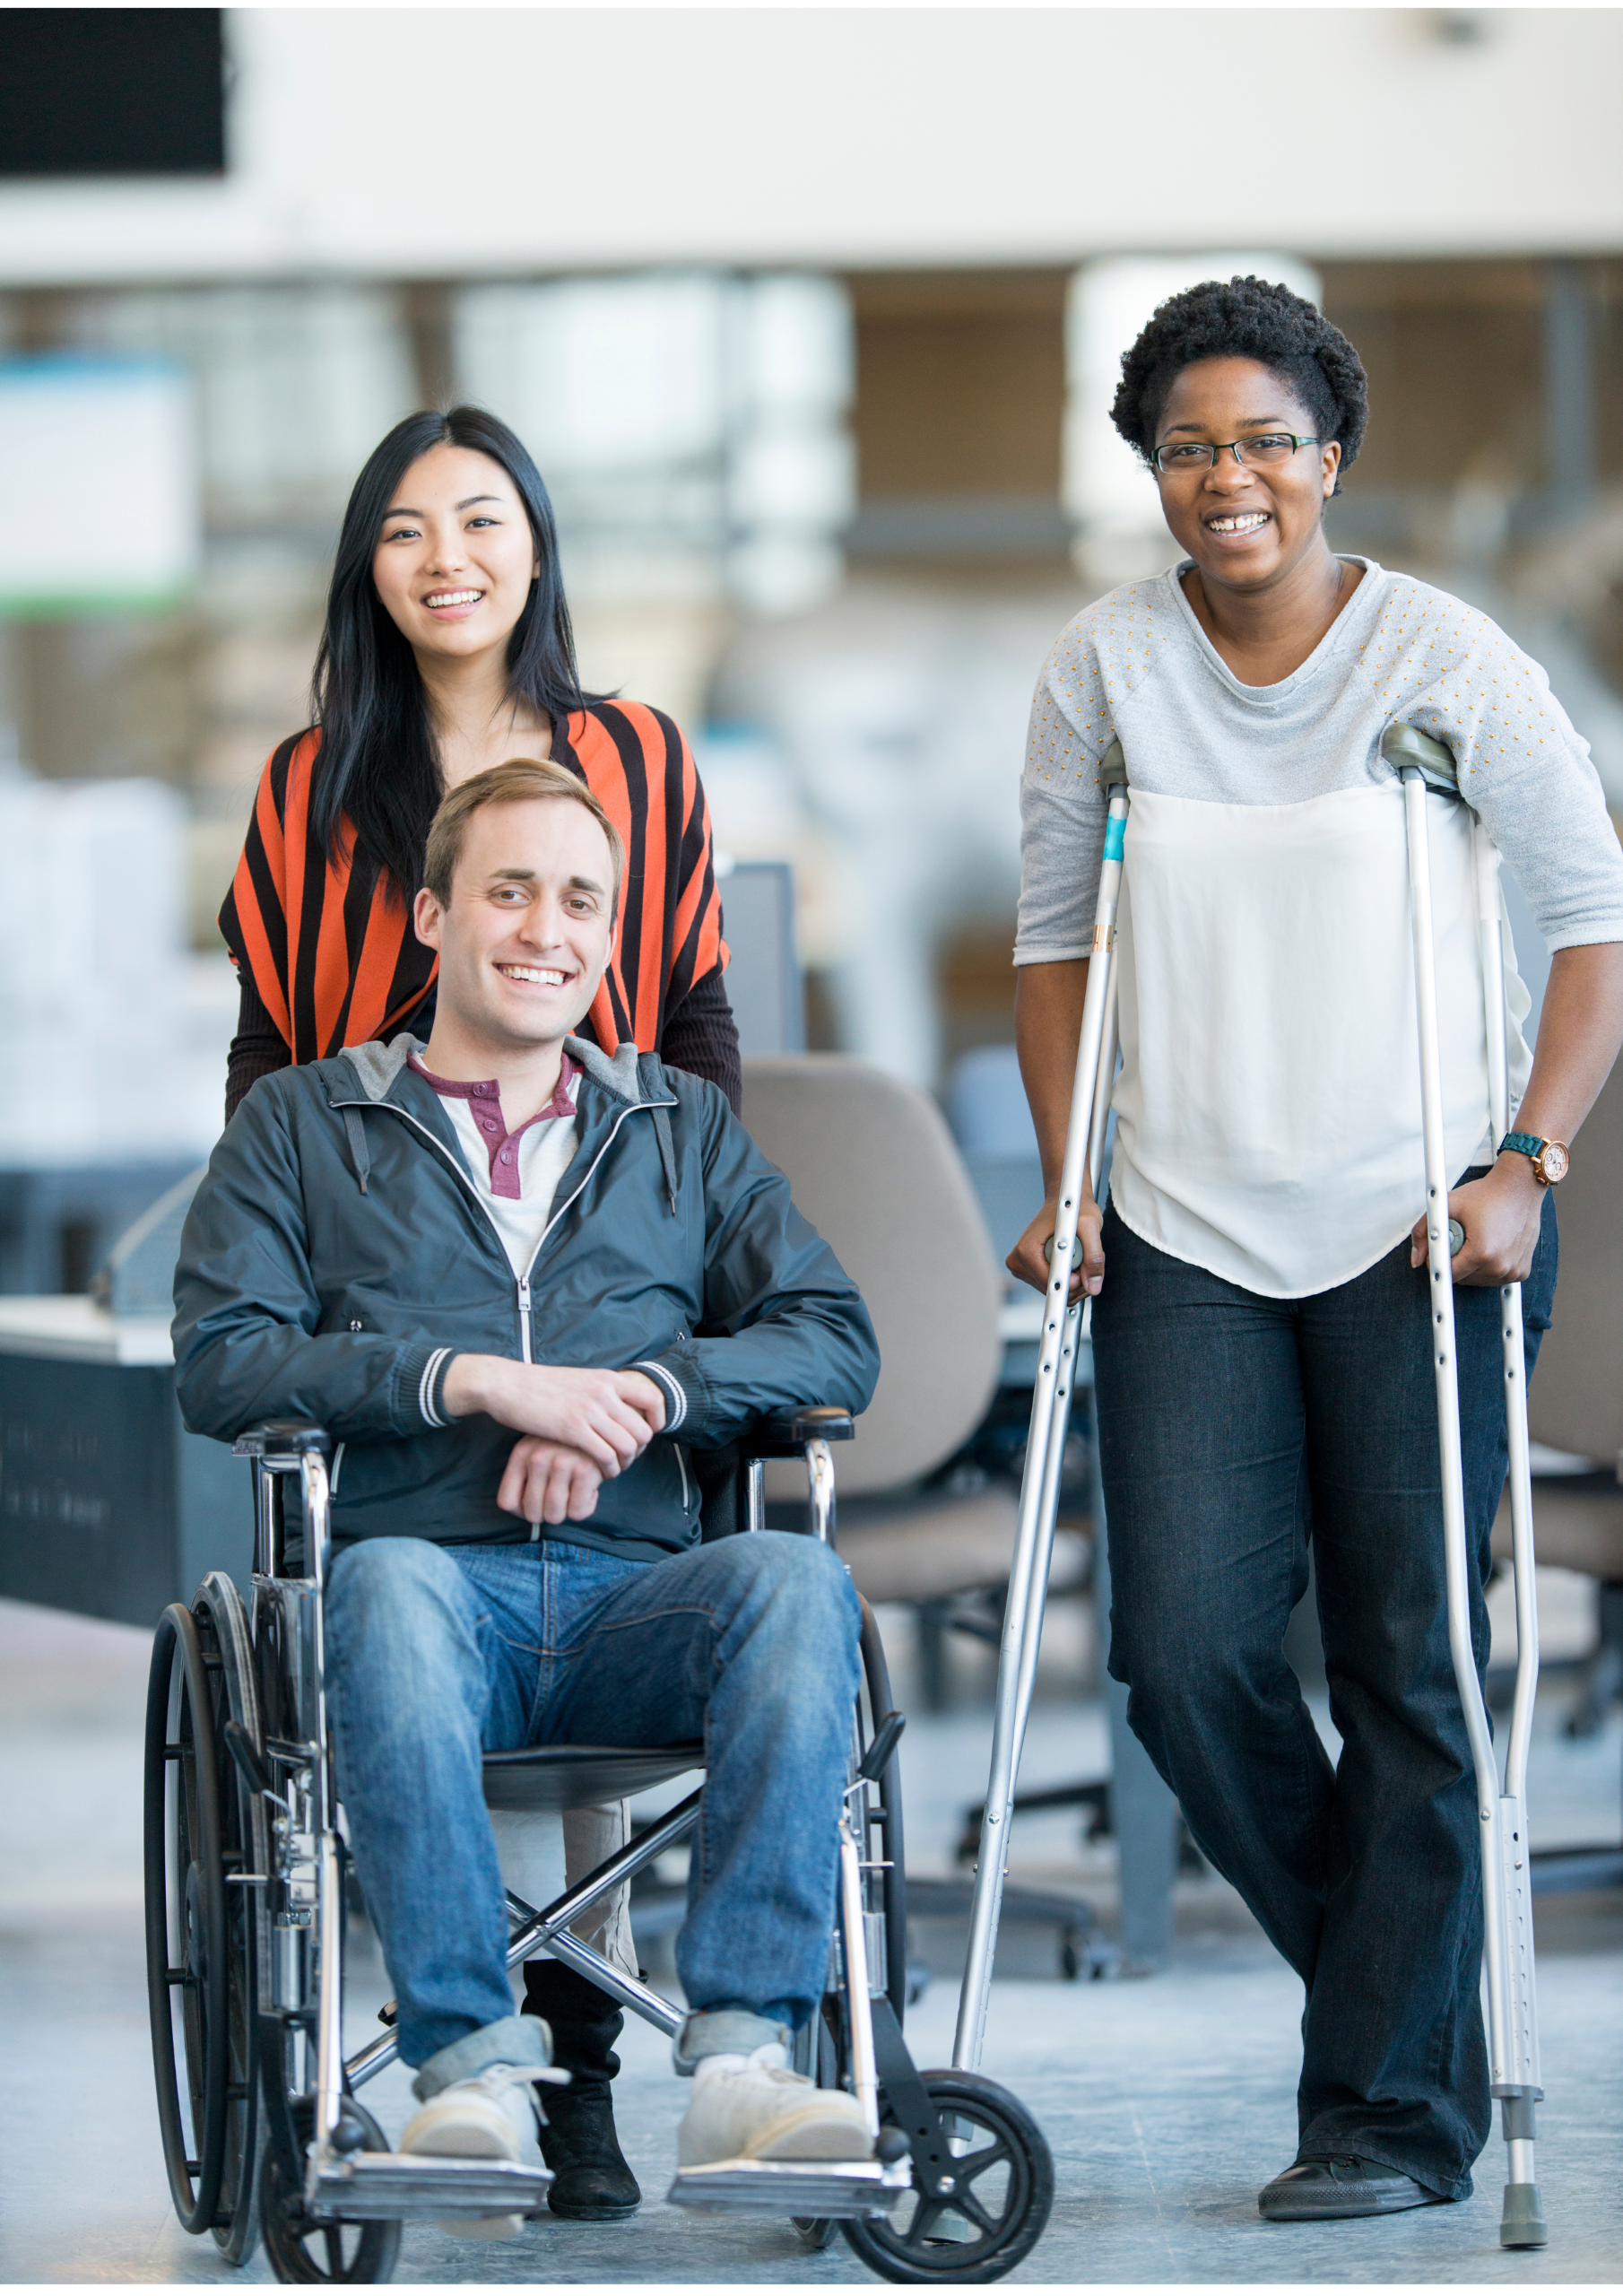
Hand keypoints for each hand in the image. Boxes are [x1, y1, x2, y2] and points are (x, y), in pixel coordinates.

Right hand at [443, 1358, 665, 1474]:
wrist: (506, 1384)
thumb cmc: (540, 1385)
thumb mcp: (579, 1379)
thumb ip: (601, 1390)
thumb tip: (620, 1405)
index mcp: (608, 1378)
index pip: (653, 1399)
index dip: (656, 1422)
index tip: (645, 1435)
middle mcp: (604, 1392)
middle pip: (643, 1429)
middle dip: (639, 1450)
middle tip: (626, 1459)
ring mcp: (590, 1410)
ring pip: (628, 1445)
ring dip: (625, 1463)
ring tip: (613, 1468)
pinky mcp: (573, 1429)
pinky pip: (606, 1456)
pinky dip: (609, 1469)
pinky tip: (600, 1472)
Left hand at [498, 1438, 603, 1524]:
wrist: (604, 1424)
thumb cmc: (570, 1444)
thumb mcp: (541, 1448)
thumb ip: (528, 1476)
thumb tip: (524, 1513)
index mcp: (522, 1453)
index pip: (507, 1503)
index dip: (522, 1512)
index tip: (538, 1506)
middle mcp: (537, 1458)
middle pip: (532, 1514)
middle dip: (548, 1514)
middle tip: (561, 1502)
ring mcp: (560, 1463)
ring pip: (554, 1516)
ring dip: (566, 1513)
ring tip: (575, 1495)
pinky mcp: (585, 1470)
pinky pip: (578, 1512)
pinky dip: (585, 1507)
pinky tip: (590, 1490)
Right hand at [1007, 1190, 1104, 1302]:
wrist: (1065, 1201)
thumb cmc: (1074, 1208)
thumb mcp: (1090, 1226)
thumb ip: (1094, 1257)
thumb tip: (1093, 1286)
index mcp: (1026, 1251)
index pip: (1051, 1285)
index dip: (1074, 1282)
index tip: (1085, 1268)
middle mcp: (1018, 1262)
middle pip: (1053, 1291)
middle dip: (1076, 1281)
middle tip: (1085, 1257)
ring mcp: (1021, 1268)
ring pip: (1055, 1291)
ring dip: (1075, 1280)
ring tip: (1079, 1256)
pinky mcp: (1029, 1272)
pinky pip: (1054, 1287)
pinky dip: (1069, 1278)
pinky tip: (1072, 1261)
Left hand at [1410, 1156, 1543, 1287]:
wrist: (1520, 1187)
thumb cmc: (1486, 1194)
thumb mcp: (1447, 1205)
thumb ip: (1423, 1231)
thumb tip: (1417, 1259)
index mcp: (1482, 1252)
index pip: (1448, 1274)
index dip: (1439, 1262)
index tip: (1439, 1250)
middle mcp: (1500, 1266)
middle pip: (1462, 1279)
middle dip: (1455, 1262)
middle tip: (1463, 1237)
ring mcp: (1513, 1271)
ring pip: (1478, 1280)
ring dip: (1471, 1266)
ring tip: (1477, 1240)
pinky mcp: (1522, 1272)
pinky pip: (1495, 1278)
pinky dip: (1488, 1267)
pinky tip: (1491, 1247)